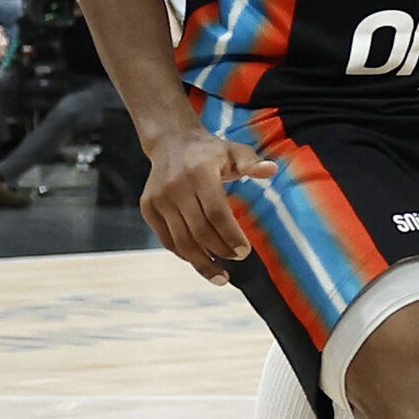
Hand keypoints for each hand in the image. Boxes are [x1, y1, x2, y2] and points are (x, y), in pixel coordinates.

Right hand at [140, 125, 269, 281]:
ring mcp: (158, 199)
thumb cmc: (210, 151)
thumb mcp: (235, 150)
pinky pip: (166, 239)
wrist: (171, 142)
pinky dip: (183, 253)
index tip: (245, 252)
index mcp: (200, 173)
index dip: (230, 236)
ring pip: (181, 240)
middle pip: (199, 231)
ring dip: (201, 262)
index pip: (216, 213)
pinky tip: (200, 260)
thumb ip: (252, 163)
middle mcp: (176, 187)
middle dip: (219, 251)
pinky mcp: (148, 208)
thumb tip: (271, 170)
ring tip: (219, 276)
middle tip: (236, 261)